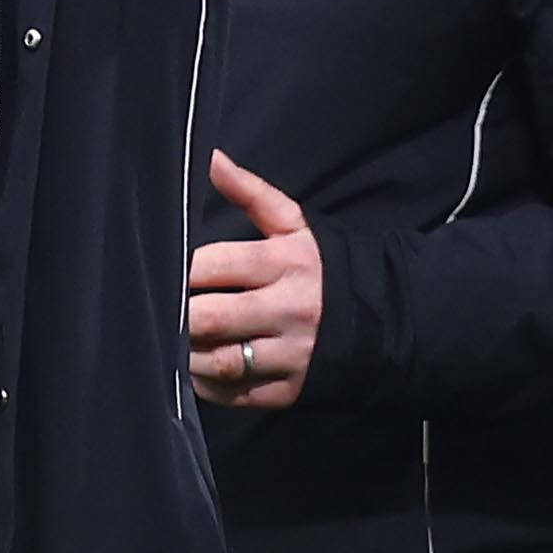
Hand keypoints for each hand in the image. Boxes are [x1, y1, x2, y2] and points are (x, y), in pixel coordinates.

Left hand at [185, 149, 322, 407]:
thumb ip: (251, 192)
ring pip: (220, 362)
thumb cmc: (325, 267)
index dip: (180, 273)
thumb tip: (211, 158)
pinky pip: (238, 394)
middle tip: (163, 315)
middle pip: (210, 318)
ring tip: (177, 345)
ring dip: (188, 357)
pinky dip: (210, 386)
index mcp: (284, 263)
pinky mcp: (293, 389)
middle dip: (179, 318)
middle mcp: (288, 309)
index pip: (213, 266)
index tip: (166, 275)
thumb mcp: (295, 225)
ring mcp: (291, 353)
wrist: (389, 317)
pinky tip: (200, 373)